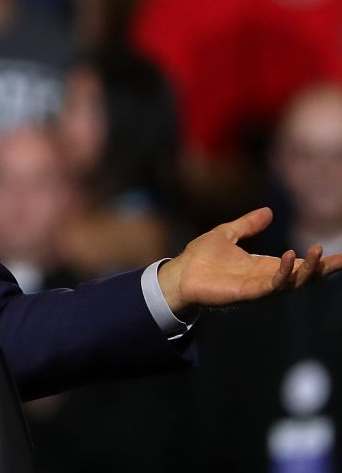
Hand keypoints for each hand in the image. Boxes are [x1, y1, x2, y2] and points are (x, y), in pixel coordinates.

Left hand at [158, 208, 341, 316]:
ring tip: (320, 252)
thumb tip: (269, 211)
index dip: (322, 261)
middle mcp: (268, 278)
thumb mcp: (228, 233)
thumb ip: (248, 225)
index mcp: (266, 266)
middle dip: (325, 268)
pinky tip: (289, 257)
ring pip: (294, 282)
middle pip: (305, 276)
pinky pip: (272, 285)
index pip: (300, 264)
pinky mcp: (248, 292)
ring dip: (309, 269)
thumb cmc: (200, 257)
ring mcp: (259, 287)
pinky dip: (283, 272)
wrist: (179, 273)